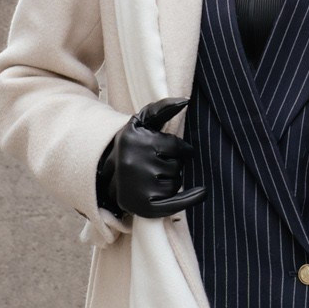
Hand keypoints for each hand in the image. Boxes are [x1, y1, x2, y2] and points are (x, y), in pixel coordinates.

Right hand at [96, 99, 203, 220]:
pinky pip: (175, 203)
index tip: (174, 151)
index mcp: (135, 141)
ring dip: (170, 181)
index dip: (180, 150)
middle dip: (172, 165)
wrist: (106, 176)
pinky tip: (202, 192)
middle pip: (176, 166)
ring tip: (152, 179)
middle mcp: (135, 163)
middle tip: (155, 166)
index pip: (176, 147)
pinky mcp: (144, 206)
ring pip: (175, 183)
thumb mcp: (141, 123)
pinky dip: (190, 198)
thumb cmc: (132, 145)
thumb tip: (185, 100)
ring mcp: (139, 187)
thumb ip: (162, 108)